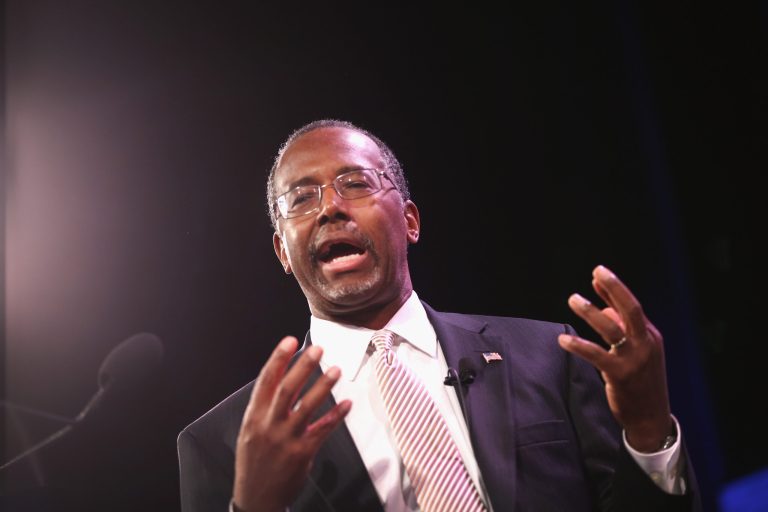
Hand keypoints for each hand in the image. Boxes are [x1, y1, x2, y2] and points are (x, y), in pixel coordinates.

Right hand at [233, 336, 350, 511]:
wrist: (256, 498)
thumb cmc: (255, 461)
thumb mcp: (250, 432)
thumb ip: (265, 408)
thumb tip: (282, 379)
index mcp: (254, 417)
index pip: (266, 381)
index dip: (278, 358)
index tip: (290, 340)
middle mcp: (268, 426)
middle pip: (287, 389)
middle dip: (303, 366)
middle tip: (318, 349)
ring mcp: (286, 440)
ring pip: (307, 407)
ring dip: (323, 386)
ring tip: (336, 370)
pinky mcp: (302, 454)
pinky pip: (323, 430)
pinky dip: (336, 415)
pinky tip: (347, 404)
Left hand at [558, 265, 673, 452]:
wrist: (651, 417)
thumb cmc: (640, 381)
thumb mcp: (637, 352)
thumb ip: (622, 329)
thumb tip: (605, 306)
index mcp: (650, 336)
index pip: (632, 306)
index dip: (614, 289)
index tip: (598, 273)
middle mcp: (645, 344)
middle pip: (631, 309)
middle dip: (614, 287)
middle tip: (597, 272)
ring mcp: (634, 359)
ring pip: (612, 328)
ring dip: (591, 312)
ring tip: (573, 299)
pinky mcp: (620, 374)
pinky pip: (596, 354)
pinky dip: (579, 345)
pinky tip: (563, 339)